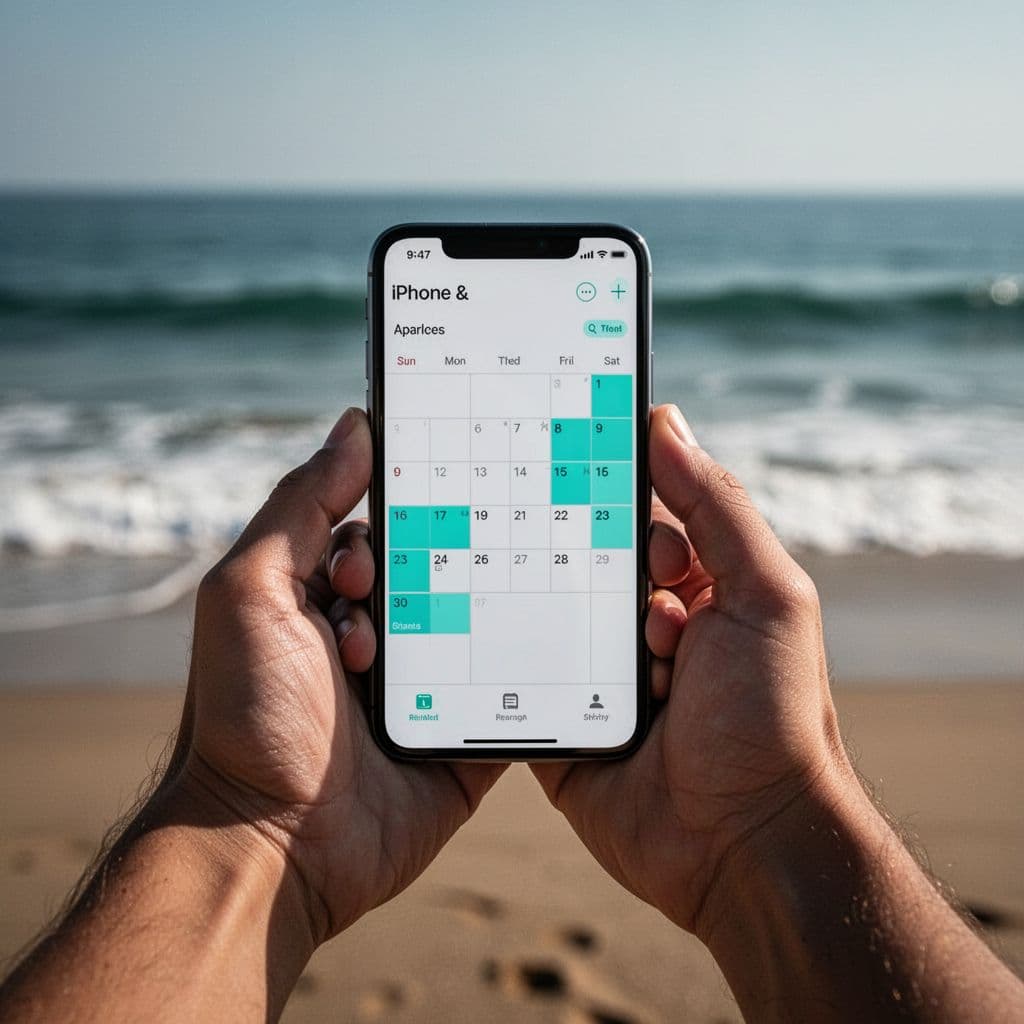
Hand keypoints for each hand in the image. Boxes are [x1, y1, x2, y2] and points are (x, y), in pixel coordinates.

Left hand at [169, 408, 505, 943]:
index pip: (384, 531)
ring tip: (466, 621)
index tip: (409, 514)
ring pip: (485, 622)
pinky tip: (555, 636)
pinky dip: (532, 667)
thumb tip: (354, 424)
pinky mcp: (467, 737)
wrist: (273, 846)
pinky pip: (514, 692)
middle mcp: (383, 638)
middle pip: (443, 571)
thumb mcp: (250, 589)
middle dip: (448, 561)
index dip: (397, 515)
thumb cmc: (249, 711)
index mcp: (329, 598)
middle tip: (436, 575)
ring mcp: (429, 688)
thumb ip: (301, 505)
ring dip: (486, 613)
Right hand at [533, 404, 853, 935]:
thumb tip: (665, 423)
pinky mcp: (557, 723)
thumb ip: (720, 510)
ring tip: (483, 565)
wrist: (742, 848)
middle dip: (554, 542)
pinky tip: (455, 622)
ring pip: (539, 613)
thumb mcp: (767, 597)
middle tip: (505, 505)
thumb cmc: (773, 716)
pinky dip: (492, 656)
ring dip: (521, 598)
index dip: (606, 487)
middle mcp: (639, 625)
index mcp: (693, 587)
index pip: (635, 516)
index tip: (559, 450)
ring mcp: (594, 675)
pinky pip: (513, 678)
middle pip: (578, 561)